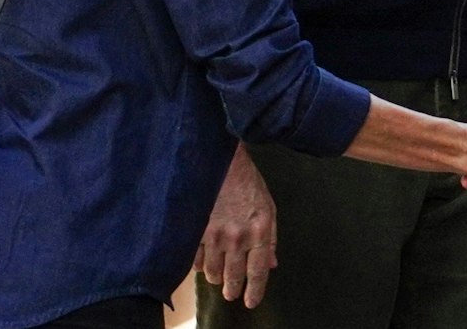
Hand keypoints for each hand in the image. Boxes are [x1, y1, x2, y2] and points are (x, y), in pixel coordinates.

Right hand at [195, 149, 276, 307]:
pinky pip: (196, 260)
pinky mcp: (195, 231)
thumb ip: (270, 239)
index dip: (254, 291)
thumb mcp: (268, 209)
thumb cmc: (248, 184)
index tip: (250, 303)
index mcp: (260, 231)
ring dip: (216, 277)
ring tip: (218, 276)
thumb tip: (271, 264)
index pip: (258, 271)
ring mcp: (215, 235)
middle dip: (232, 289)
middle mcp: (238, 237)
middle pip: (233, 277)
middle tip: (231, 293)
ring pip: (213, 272)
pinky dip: (200, 265)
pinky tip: (203, 262)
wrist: (220, 163)